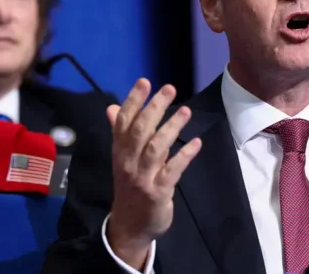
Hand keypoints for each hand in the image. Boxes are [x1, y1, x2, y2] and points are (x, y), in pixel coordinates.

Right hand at [105, 78, 201, 269]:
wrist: (129, 226)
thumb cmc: (130, 186)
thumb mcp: (122, 159)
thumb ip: (120, 132)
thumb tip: (111, 107)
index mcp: (119, 151)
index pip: (123, 122)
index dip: (133, 101)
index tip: (144, 81)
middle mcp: (128, 162)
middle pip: (139, 131)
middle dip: (154, 108)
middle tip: (169, 88)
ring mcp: (142, 177)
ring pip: (155, 148)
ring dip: (171, 128)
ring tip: (186, 110)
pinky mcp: (158, 192)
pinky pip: (172, 171)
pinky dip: (184, 156)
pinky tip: (196, 143)